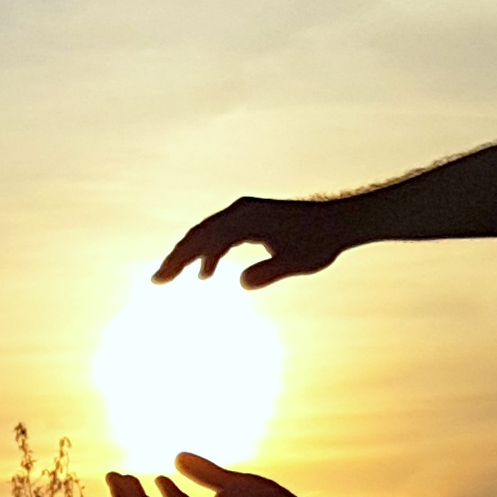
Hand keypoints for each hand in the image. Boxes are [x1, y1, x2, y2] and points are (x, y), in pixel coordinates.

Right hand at [154, 196, 353, 286]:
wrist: (339, 222)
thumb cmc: (319, 242)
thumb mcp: (294, 262)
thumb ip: (267, 273)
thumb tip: (240, 284)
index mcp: (245, 218)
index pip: (204, 240)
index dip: (182, 260)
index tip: (164, 279)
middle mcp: (241, 212)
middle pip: (199, 234)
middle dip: (177, 258)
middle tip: (157, 281)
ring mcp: (245, 215)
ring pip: (208, 235)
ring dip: (190, 255)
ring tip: (172, 278)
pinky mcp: (252, 221)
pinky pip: (222, 236)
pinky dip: (210, 253)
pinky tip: (207, 273)